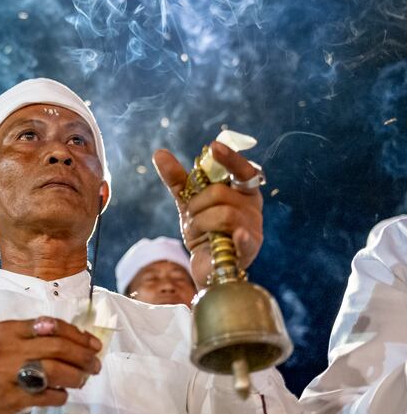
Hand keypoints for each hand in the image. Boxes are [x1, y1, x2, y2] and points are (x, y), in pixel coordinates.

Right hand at [0, 317, 101, 413]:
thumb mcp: (1, 344)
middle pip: (58, 346)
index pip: (51, 325)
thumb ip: (31, 338)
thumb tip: (76, 341)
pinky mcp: (11, 398)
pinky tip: (61, 395)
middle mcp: (7, 348)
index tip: (93, 344)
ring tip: (83, 380)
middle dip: (84, 356)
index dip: (77, 335)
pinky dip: (61, 395)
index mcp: (7, 329)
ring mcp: (8, 373)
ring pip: (56, 370)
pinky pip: (48, 395)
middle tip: (96, 365)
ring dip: (77, 376)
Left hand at [153, 141, 263, 288]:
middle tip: (192, 217)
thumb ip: (178, 179)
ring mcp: (253, 228)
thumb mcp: (189, 202)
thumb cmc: (204, 230)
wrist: (205, 265)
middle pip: (220, 193)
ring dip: (200, 223)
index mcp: (243, 191)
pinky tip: (236, 235)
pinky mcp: (249, 250)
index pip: (242, 169)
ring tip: (200, 232)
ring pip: (223, 213)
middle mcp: (252, 207)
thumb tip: (160, 153)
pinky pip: (243, 238)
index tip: (213, 147)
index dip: (230, 158)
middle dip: (196, 204)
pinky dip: (238, 236)